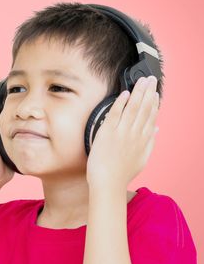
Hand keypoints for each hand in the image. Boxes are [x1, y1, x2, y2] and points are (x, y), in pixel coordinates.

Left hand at [86, 75, 159, 189]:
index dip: (154, 103)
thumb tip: (156, 129)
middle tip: (151, 79)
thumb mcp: (141, 159)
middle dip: (148, 92)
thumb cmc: (120, 173)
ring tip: (142, 81)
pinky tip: (125, 93)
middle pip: (144, 109)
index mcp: (143, 141)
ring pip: (133, 109)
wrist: (107, 183)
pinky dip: (121, 103)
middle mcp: (134, 135)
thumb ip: (150, 143)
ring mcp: (121, 133)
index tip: (156, 92)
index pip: (151, 117)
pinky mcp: (107, 133)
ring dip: (138, 93)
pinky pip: (115, 114)